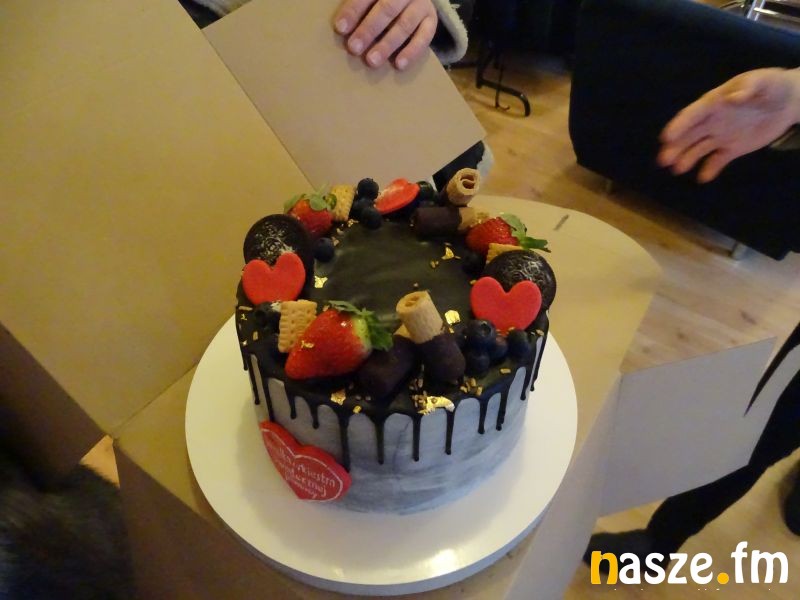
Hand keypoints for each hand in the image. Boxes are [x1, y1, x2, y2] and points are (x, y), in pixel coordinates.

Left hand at [333, 0, 437, 69]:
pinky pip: (424, 37)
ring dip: (387, 44)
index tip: (340, 28)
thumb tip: (339, 24)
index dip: (353, 11)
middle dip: (368, 29)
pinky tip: (399, 64)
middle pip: (386, 9)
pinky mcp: (432, 20)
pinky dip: (412, 51)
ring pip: (404, 24)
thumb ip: (359, 4)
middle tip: (354, 48)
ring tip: (371, 60)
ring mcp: (420, 4)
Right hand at [657, 68, 799, 182]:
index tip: (667, 137)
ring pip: (699, 148)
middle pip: (689, 135)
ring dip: (687, 158)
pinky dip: (710, 169)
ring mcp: (721, 135)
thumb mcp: (763, 81)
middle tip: (663, 161)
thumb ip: (748, 88)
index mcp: (715, 103)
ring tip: (677, 170)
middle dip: (675, 147)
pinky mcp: (732, 148)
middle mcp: (713, 121)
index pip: (694, 114)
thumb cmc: (772, 86)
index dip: (680, 125)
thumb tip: (732, 98)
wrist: (789, 101)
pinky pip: (718, 160)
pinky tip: (703, 178)